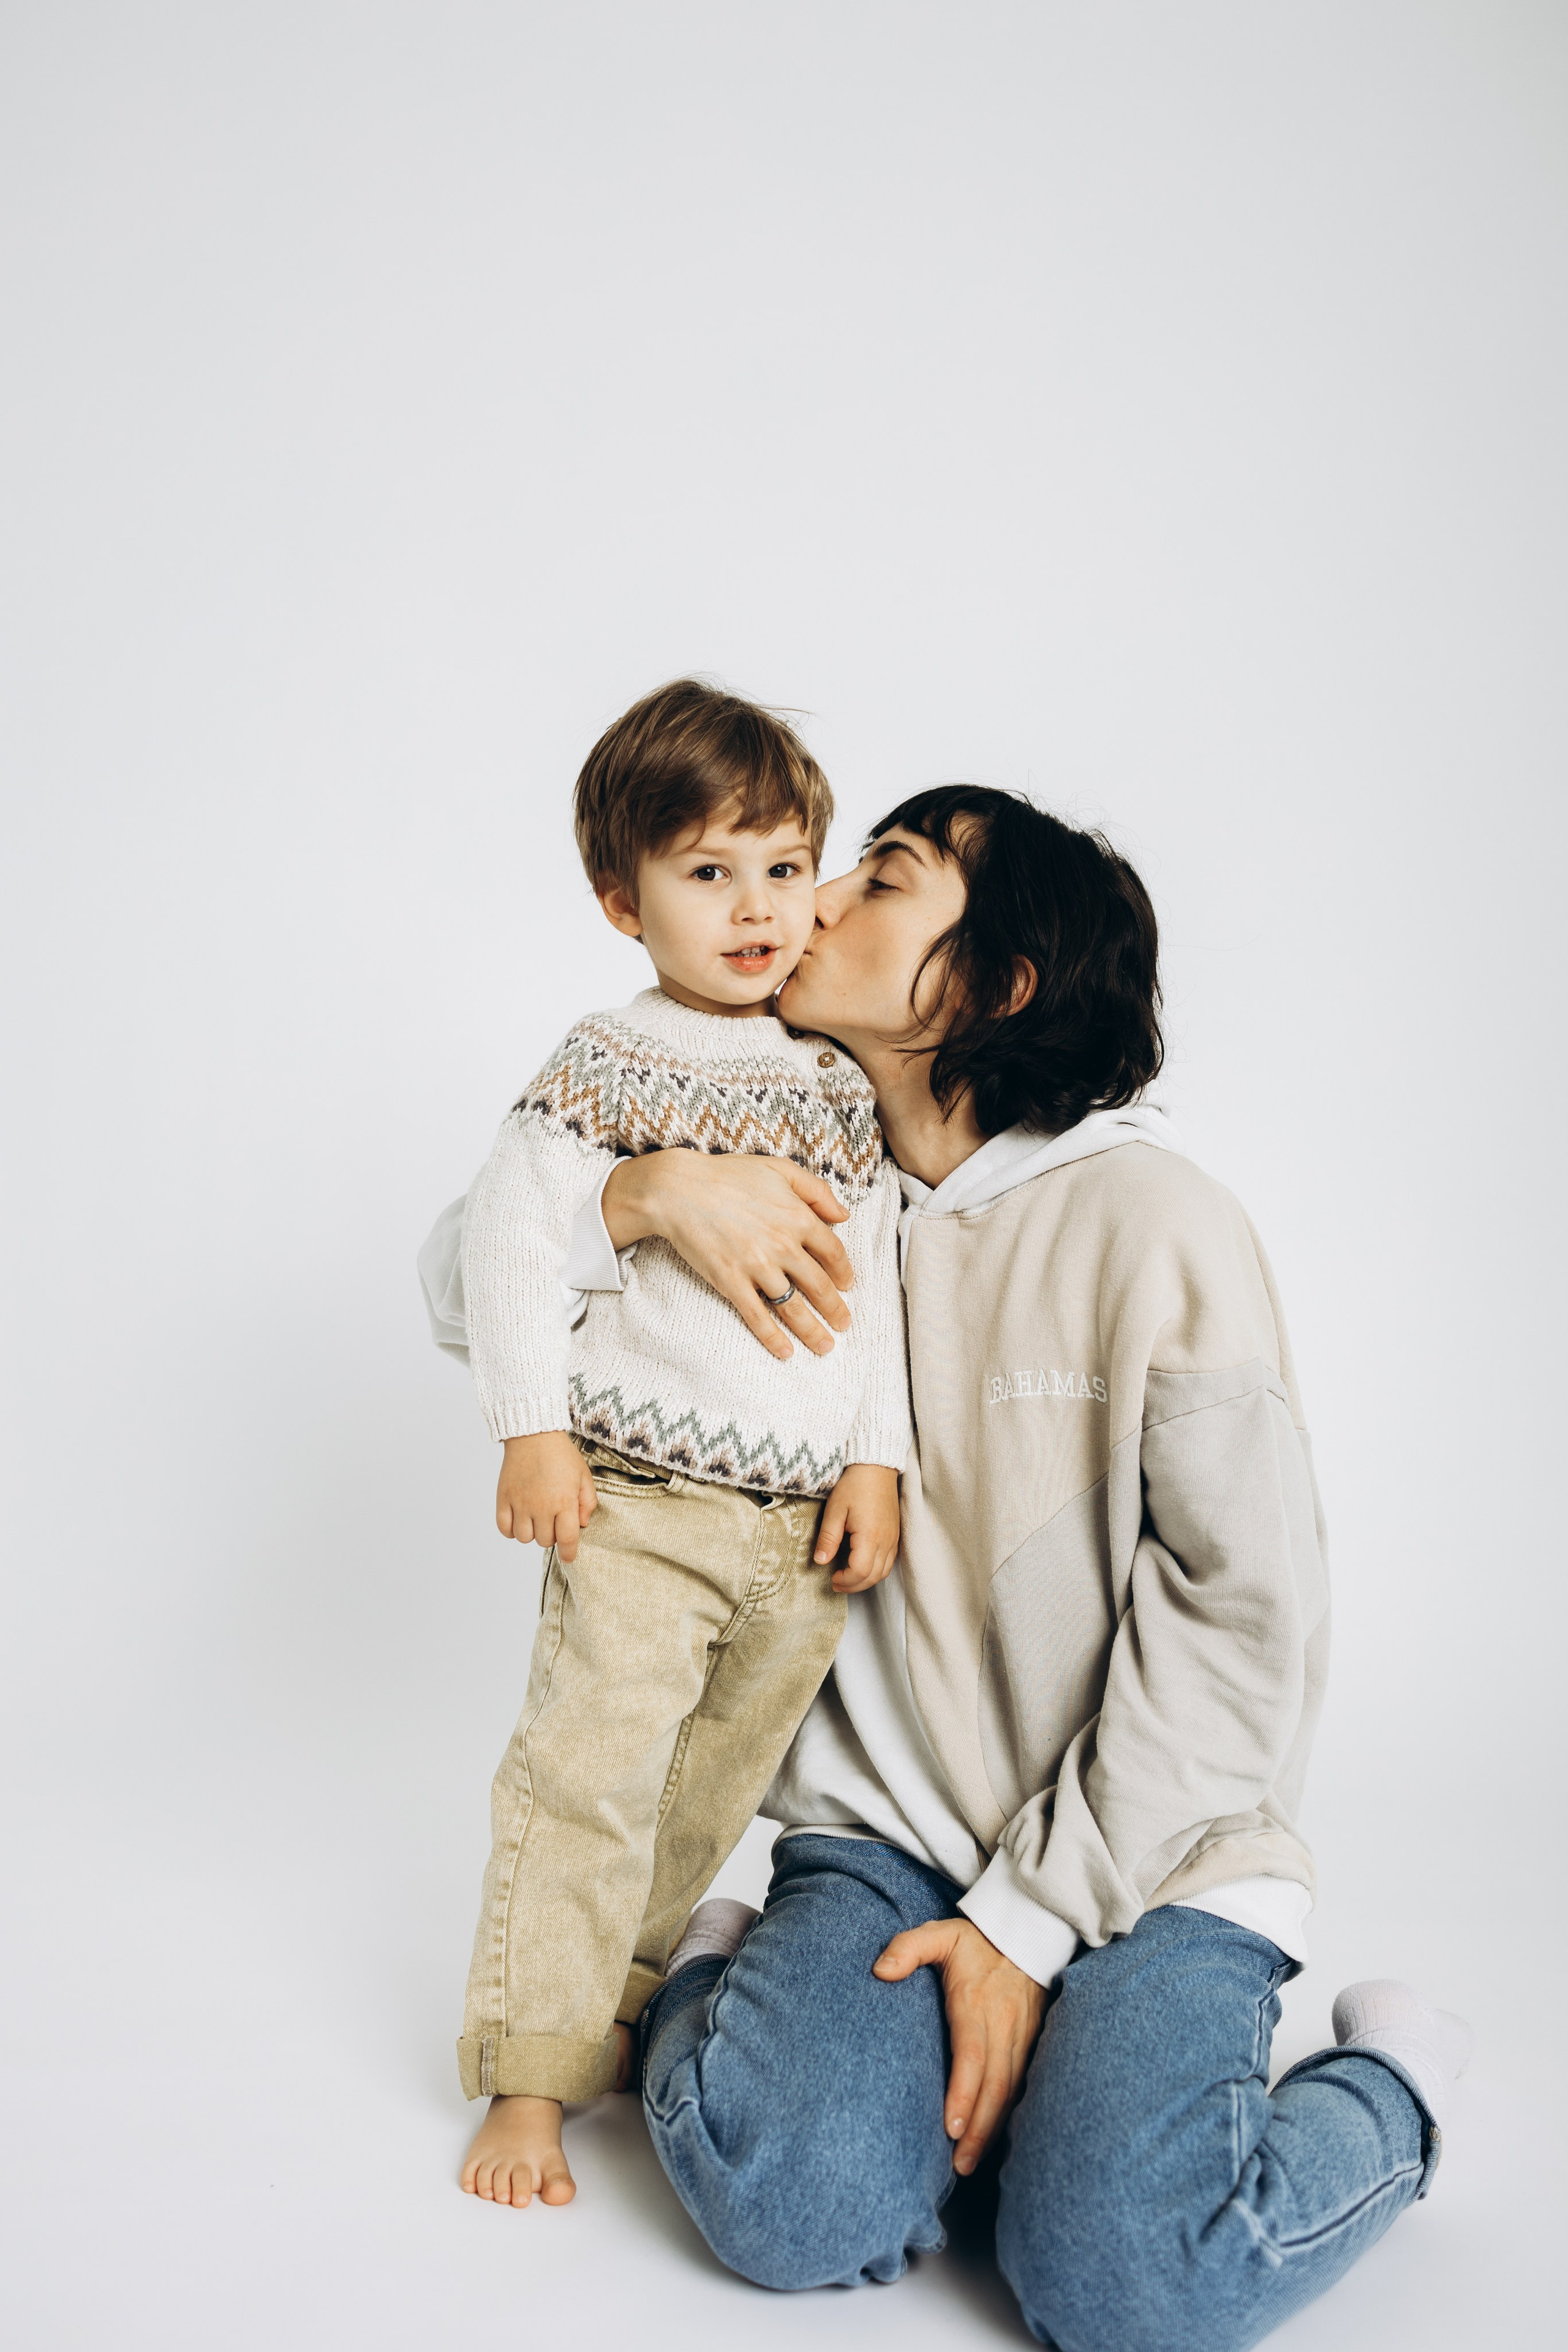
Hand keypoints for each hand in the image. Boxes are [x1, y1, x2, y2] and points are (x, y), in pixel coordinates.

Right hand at [495, 1432, 596, 1562]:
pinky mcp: (503, 1498)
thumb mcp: (584, 1476)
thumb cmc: (562, 1455)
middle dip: (551, 1535)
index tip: (568, 1557)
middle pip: (544, 1541)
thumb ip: (588, 1502)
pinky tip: (519, 1519)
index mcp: (564, 1502)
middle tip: (553, 1520)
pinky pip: (504, 1529)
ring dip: (532, 1533)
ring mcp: (520, 1503)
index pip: (566, 1539)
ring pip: (524, 1538)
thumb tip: (582, 1524)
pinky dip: (512, 1530)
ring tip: (536, 1518)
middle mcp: (541, 1506)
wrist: (534, 1435)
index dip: (568, 1553)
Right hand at [602, 1151, 855, 1361]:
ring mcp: (758, 1266)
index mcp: (799, 1217)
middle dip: (835, 1309)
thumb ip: (816, 1190)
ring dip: (812, 1331)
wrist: (679, 1189)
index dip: (843, 1272)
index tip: (847, 1285)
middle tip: (843, 1324)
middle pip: (819, 1285)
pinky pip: (758, 1316)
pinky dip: (773, 1337)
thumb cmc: (728, 1175)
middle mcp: (784, 1245)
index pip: (833, 1252)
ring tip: (825, 1346)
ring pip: (794, 1307)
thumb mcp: (780, 1169)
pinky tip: (785, 1352)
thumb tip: (843, 1215)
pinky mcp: (732, 1282)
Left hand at [815, 1463, 899, 1591]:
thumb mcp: (835, 1510)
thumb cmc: (854, 1486)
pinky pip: (889, 1562)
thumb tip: (820, 1561)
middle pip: (873, 1577)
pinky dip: (875, 1571)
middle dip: (853, 1586)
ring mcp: (894, 1539)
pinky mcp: (895, 1535)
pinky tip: (862, 1566)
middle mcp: (886, 1541)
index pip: (860, 1571)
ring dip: (865, 1581)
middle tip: (836, 1584)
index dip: (845, 1580)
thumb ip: (828, 1538)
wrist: (876, 1468)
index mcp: (870, 1536)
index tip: (831, 1576)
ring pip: (883, 1572)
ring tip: (847, 1578)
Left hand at [873, 1916, 1045, 2175]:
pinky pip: (1023, 2085)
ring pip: (1011, 2091)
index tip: (951, 2128)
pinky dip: (1010, 2115)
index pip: (972, 2056)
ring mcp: (1022, 2036)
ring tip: (971, 2162)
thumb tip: (879, 1971)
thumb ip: (908, 1948)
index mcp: (976, 2003)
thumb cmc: (976, 1940)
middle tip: (959, 2165)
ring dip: (994, 2129)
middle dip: (979, 2129)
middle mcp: (1003, 2025)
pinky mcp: (1033, 2042)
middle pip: (994, 2085)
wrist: (1028, 1931)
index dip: (963, 2094)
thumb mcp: (939, 1934)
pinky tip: (995, 2139)